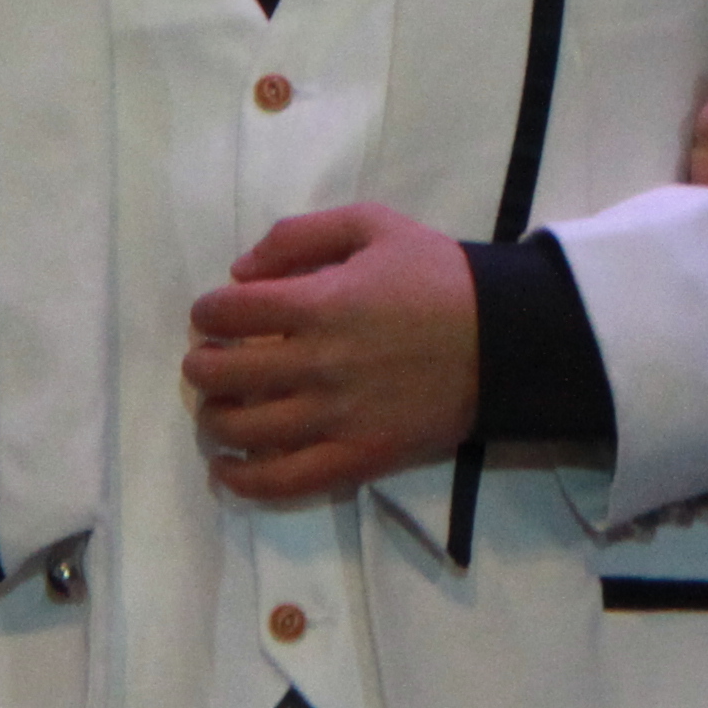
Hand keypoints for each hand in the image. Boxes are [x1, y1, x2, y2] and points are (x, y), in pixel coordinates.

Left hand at [184, 205, 478, 502]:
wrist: (506, 339)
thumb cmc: (438, 276)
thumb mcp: (373, 225)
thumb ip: (299, 235)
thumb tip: (240, 272)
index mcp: (319, 302)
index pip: (227, 312)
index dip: (208, 312)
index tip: (214, 315)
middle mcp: (318, 364)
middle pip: (222, 375)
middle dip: (202, 366)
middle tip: (210, 362)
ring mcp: (335, 418)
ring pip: (242, 430)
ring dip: (213, 419)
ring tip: (219, 409)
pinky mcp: (356, 458)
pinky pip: (281, 482)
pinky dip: (241, 479)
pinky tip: (228, 467)